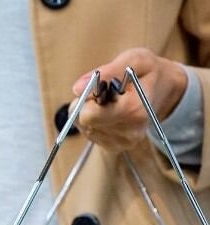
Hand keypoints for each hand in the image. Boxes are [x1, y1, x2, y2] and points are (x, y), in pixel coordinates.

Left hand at [69, 48, 186, 152]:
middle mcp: (130, 131)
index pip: (88, 115)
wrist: (165, 89)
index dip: (87, 98)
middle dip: (86, 104)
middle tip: (104, 93)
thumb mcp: (134, 60)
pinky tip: (109, 113)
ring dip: (90, 112)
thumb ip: (107, 72)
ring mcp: (123, 142)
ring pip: (84, 128)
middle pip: (83, 121)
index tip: (101, 87)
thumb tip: (77, 88)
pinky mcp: (115, 147)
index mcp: (134, 110)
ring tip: (110, 102)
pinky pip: (89, 134)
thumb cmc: (148, 72)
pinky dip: (93, 122)